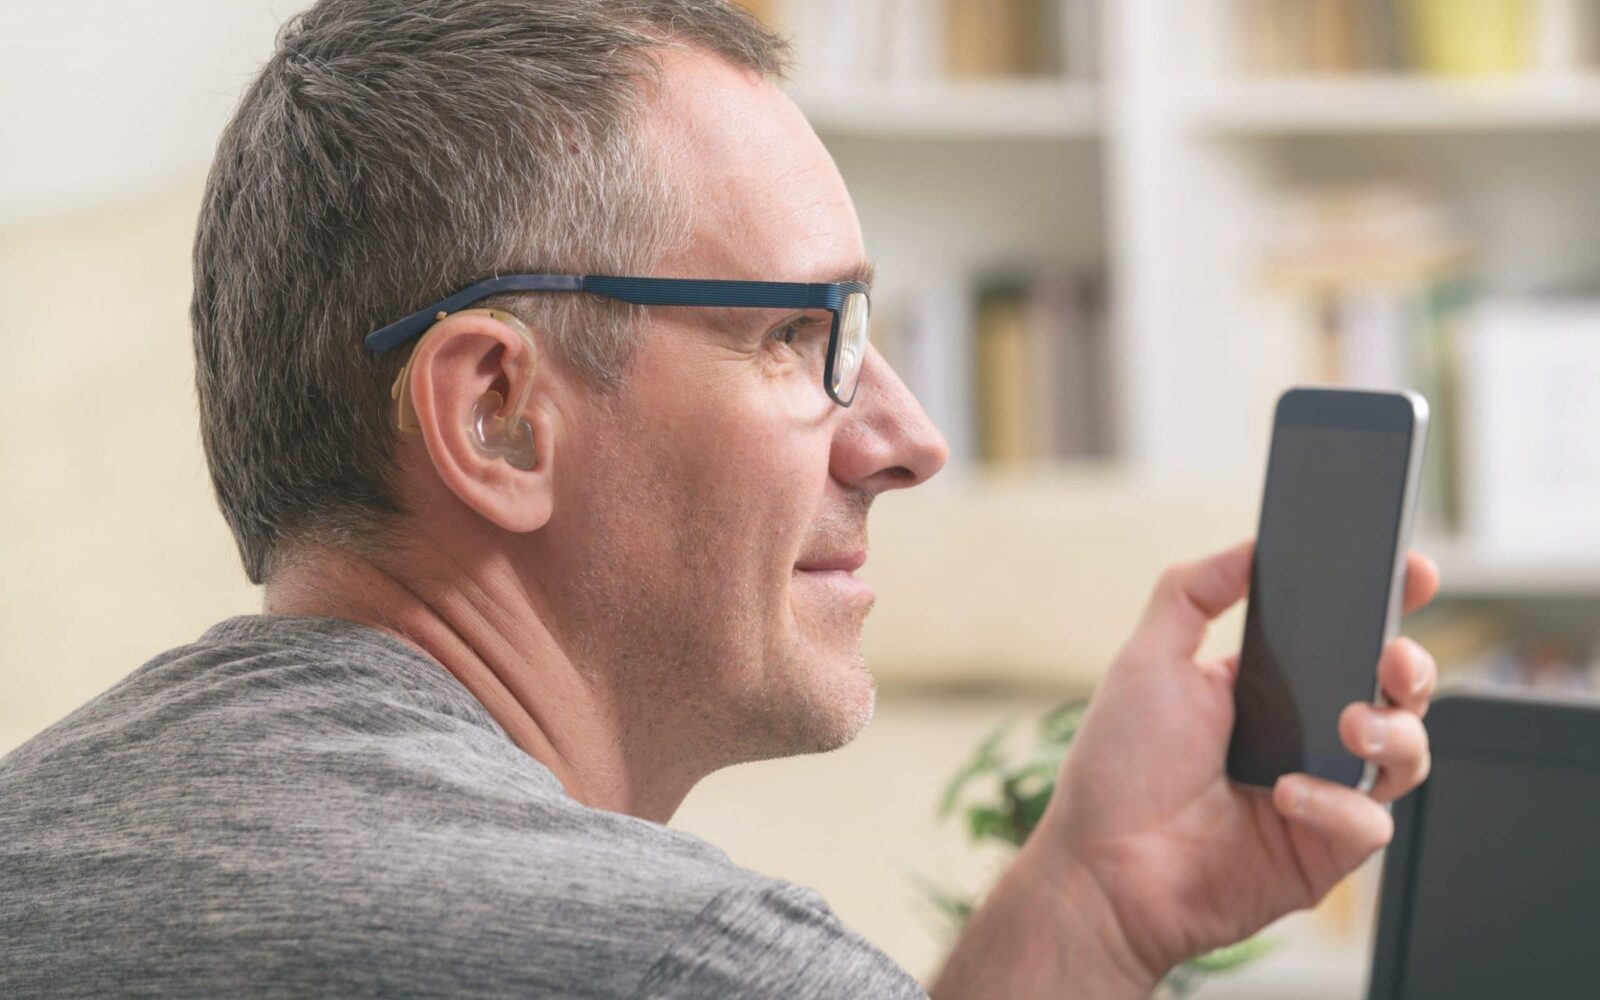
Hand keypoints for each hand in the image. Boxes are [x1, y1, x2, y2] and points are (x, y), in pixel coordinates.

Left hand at [1036, 540, 1438, 981]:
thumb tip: (1250, 548)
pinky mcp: (1323, 853)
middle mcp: (1305, 739)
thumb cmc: (1117, 769)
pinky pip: (1369, 823)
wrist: (1100, 865)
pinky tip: (1285, 795)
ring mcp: (1320, 797)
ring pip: (1406, 755)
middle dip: (1414, 665)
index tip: (1412, 571)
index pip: (1346, 639)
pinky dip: (1336, 804)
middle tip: (1393, 656)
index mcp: (1270, 690)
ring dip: (1393, 732)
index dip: (1389, 604)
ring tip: (1350, 726)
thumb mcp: (1147, 660)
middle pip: (1395, 693)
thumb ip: (1192, 593)